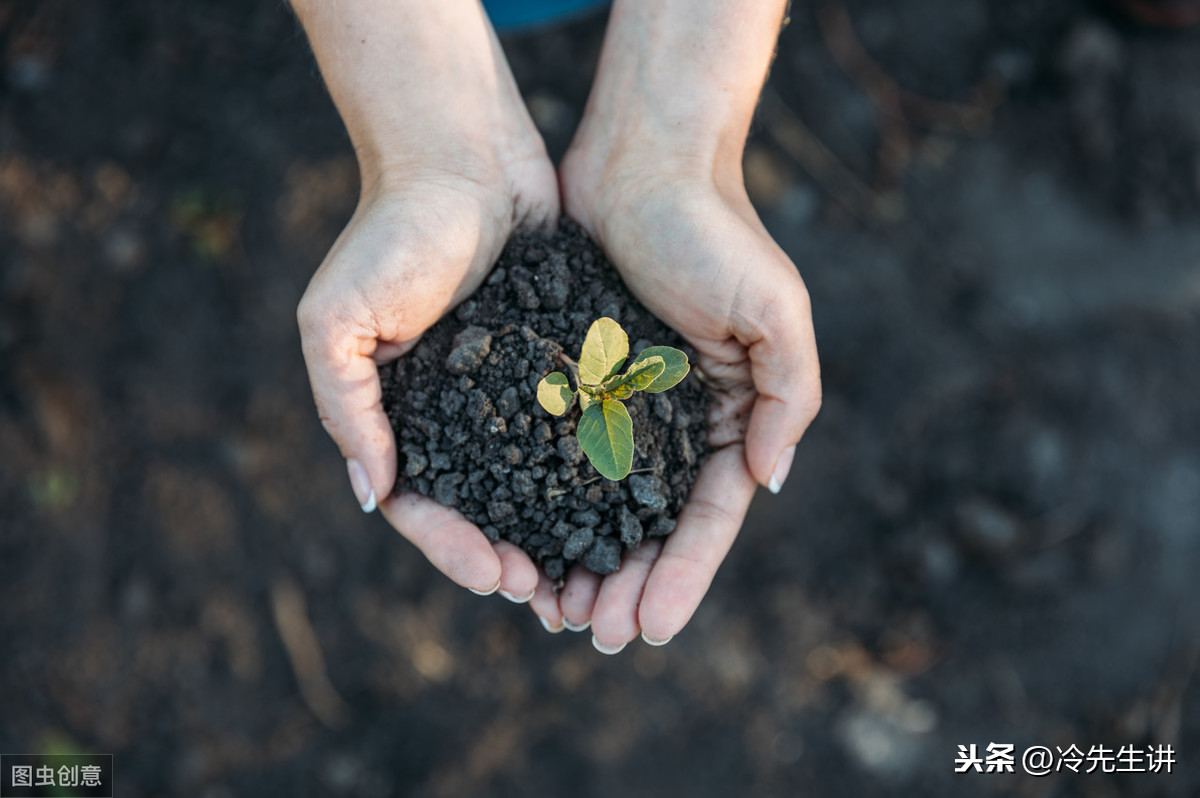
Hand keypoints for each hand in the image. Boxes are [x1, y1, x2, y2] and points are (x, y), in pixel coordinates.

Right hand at [293, 0, 558, 598]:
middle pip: (486, 510)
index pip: (422, 507)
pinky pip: (578, 428)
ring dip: (560, 534)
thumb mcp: (335, 319)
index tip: (499, 576)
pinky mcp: (560, 363)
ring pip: (537, 483)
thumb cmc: (389, 233)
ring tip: (596, 574)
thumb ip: (347, 407)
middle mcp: (458, 415)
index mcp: (400, 417)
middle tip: (554, 598)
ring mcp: (511, 393)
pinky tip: (626, 506)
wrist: (461, 156)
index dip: (455, 549)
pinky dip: (595, 473)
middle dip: (515, 558)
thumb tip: (373, 497)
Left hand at [525, 129, 820, 650]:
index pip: (710, 516)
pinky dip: (542, 505)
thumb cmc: (714, 228)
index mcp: (728, 414)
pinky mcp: (571, 378)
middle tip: (595, 636)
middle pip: (652, 525)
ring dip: (583, 562)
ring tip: (555, 614)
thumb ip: (786, 394)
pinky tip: (520, 545)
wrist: (641, 157)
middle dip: (629, 585)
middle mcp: (674, 420)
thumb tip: (769, 480)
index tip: (651, 629)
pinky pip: (553, 455)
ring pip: (599, 505)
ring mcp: (621, 403)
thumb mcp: (774, 308)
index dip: (682, 576)